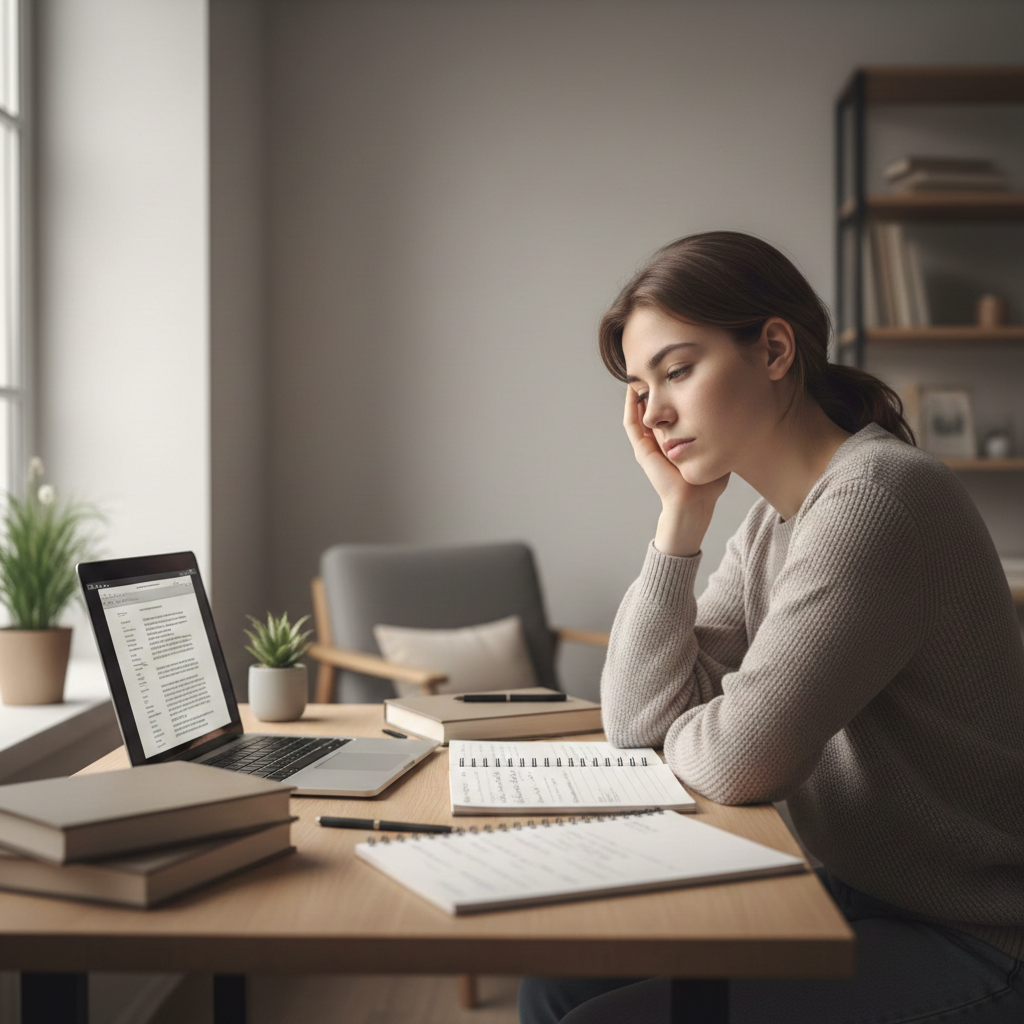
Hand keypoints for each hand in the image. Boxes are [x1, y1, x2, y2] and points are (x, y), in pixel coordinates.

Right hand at [623, 387, 728, 555]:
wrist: (694, 503)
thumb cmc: (708, 484)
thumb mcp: (716, 449)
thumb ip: (720, 434)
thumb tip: (739, 412)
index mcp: (674, 440)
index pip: (668, 410)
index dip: (668, 392)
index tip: (675, 373)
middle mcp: (658, 440)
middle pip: (652, 407)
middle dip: (652, 387)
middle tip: (655, 366)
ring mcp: (647, 445)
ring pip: (638, 412)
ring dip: (638, 392)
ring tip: (641, 372)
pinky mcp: (642, 450)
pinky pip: (631, 423)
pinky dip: (630, 406)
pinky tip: (633, 390)